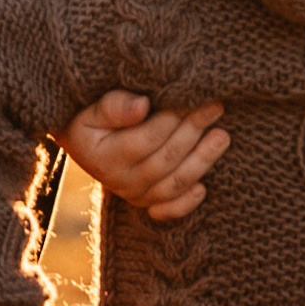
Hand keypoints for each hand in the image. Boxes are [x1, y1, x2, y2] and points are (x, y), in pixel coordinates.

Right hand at [56, 87, 228, 221]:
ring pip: (173, 183)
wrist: (81, 144)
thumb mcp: (92, 109)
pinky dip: (186, 203)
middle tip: (215, 106)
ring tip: (222, 136)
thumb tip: (141, 106)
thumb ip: (113, 106)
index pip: (146, 139)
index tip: (192, 95)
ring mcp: (134, 195)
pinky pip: (169, 210)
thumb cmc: (90, 119)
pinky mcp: (147, 203)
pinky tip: (204, 188)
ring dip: (202, 161)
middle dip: (193, 131)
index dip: (171, 118)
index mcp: (105, 156)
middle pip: (165, 159)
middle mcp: (120, 181)